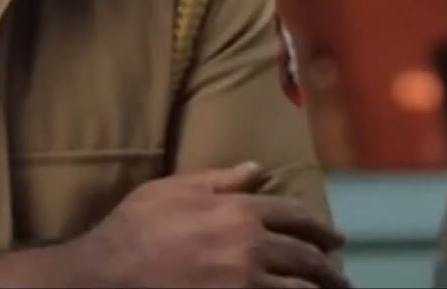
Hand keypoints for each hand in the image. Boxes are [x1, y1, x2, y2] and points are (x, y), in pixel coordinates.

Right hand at [68, 162, 348, 287]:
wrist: (107, 275)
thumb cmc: (134, 229)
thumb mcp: (171, 189)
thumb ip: (219, 179)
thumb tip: (258, 169)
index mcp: (236, 211)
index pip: (294, 215)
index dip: (319, 227)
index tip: (334, 237)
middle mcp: (249, 247)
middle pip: (305, 256)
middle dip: (328, 266)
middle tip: (340, 274)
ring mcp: (245, 284)